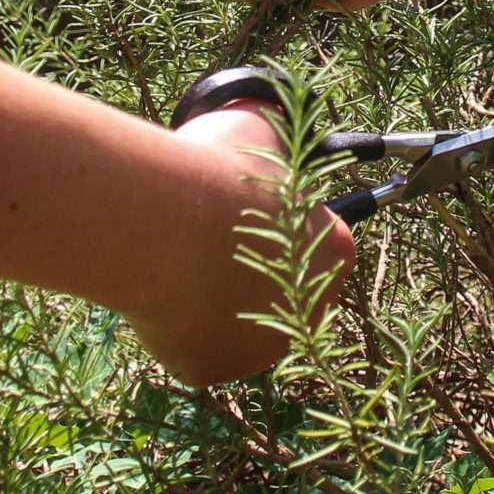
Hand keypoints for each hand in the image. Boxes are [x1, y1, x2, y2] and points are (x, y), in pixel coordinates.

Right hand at [122, 100, 354, 386]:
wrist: (165, 222)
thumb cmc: (218, 170)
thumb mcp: (259, 130)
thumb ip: (275, 137)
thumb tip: (272, 125)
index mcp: (335, 248)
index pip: (316, 242)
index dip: (276, 225)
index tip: (241, 214)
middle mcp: (312, 306)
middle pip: (278, 291)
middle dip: (246, 273)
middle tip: (203, 242)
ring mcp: (263, 347)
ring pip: (234, 325)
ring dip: (210, 302)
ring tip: (175, 264)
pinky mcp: (215, 369)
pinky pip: (193, 349)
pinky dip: (173, 327)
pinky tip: (158, 295)